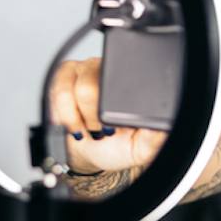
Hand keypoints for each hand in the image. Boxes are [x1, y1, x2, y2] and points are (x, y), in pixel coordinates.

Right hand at [48, 57, 166, 174]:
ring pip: (70, 90)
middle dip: (91, 117)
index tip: (111, 130)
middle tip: (100, 130)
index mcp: (133, 82)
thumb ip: (155, 138)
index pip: (122, 80)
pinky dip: (63, 113)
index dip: (110, 108)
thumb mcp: (142, 147)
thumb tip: (164, 124)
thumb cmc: (118, 146)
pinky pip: (57, 90)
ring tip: (87, 128)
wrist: (92, 152)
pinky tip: (72, 123)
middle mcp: (109, 70)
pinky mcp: (65, 74)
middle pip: (89, 86)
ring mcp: (86, 69)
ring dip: (76, 117)